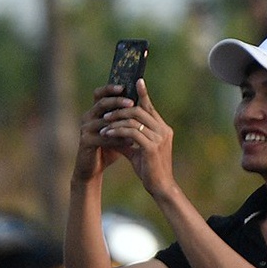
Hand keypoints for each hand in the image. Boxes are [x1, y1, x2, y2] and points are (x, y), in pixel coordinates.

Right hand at [73, 84, 134, 181]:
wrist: (93, 167)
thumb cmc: (109, 147)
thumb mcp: (119, 130)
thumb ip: (126, 118)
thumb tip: (144, 102)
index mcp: (94, 111)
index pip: (100, 93)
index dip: (110, 88)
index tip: (125, 86)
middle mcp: (87, 117)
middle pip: (101, 103)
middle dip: (117, 101)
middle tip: (131, 102)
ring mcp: (85, 129)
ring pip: (103, 120)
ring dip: (119, 121)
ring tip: (135, 124)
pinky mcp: (85, 141)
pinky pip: (103, 138)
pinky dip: (117, 140)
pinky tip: (130, 142)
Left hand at [98, 80, 175, 195]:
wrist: (160, 187)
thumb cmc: (149, 169)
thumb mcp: (137, 150)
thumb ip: (128, 138)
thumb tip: (112, 129)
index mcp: (163, 129)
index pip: (150, 107)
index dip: (143, 94)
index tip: (136, 81)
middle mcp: (163, 130)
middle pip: (140, 110)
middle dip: (121, 109)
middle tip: (106, 113)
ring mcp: (159, 138)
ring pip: (134, 120)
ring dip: (116, 120)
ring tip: (103, 125)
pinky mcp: (151, 147)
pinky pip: (131, 132)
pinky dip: (117, 131)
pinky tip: (107, 133)